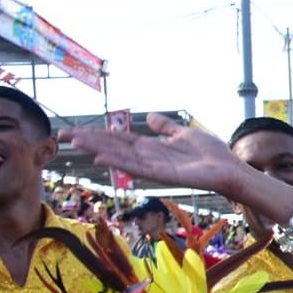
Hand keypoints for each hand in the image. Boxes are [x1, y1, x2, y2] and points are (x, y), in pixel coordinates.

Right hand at [64, 114, 245, 194]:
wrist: (228, 168)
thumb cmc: (211, 153)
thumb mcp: (184, 133)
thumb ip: (166, 127)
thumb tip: (151, 116)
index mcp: (152, 147)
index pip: (119, 140)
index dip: (98, 135)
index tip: (76, 131)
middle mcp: (148, 157)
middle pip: (113, 147)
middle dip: (89, 141)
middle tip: (63, 135)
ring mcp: (153, 167)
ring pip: (120, 156)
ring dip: (97, 149)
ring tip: (75, 142)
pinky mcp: (163, 175)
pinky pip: (137, 168)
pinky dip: (119, 163)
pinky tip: (101, 158)